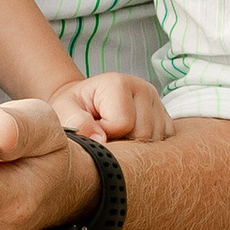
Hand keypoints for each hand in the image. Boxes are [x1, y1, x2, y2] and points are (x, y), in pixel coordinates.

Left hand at [54, 69, 174, 144]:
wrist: (86, 100)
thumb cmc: (75, 106)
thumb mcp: (65, 110)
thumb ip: (76, 122)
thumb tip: (100, 139)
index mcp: (119, 83)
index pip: (123, 124)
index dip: (105, 135)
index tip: (94, 129)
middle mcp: (143, 88)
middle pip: (143, 134)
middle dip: (122, 142)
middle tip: (105, 134)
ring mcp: (157, 101)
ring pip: (155, 140)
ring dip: (135, 146)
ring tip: (117, 135)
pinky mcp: (164, 114)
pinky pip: (165, 140)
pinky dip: (148, 146)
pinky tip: (130, 137)